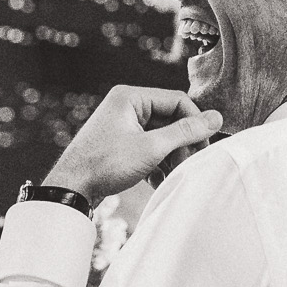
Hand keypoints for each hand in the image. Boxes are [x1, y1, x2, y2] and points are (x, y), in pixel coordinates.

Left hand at [45, 85, 223, 202]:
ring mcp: (122, 126)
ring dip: (171, 157)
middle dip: (181, 144)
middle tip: (189, 165)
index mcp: (131, 97)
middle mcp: (126, 107)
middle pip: (170, 120)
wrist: (70, 190)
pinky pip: (148, 149)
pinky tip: (158, 181)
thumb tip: (216, 118)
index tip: (204, 147)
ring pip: (161, 137)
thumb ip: (186, 131)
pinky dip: (157, 164)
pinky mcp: (120, 145)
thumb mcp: (152, 147)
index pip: (177, 101)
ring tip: (173, 176)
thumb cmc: (106, 164)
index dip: (195, 123)